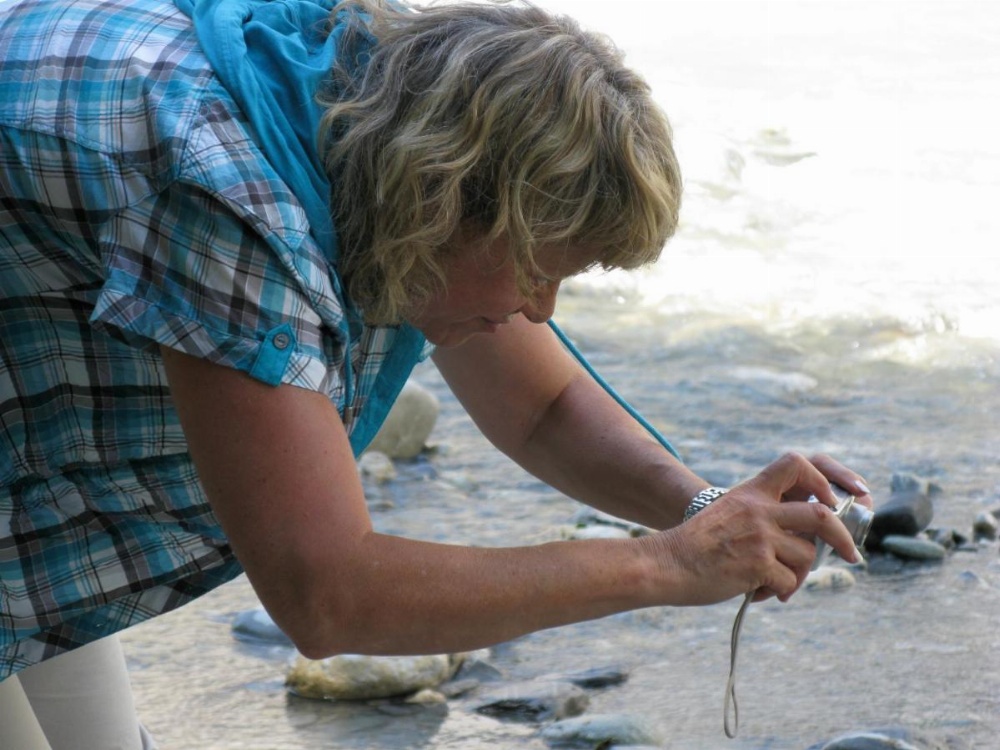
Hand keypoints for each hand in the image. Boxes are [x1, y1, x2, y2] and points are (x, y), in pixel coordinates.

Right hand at [644, 453, 864, 606]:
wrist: (667, 563)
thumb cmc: (695, 546)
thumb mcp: (728, 515)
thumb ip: (760, 518)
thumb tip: (802, 541)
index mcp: (751, 493)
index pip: (796, 464)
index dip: (822, 480)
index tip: (830, 502)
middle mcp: (759, 510)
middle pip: (821, 516)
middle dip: (843, 538)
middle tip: (851, 555)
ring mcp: (759, 537)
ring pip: (806, 556)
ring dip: (799, 576)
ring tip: (776, 584)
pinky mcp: (757, 565)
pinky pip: (788, 582)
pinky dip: (779, 592)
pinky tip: (759, 593)